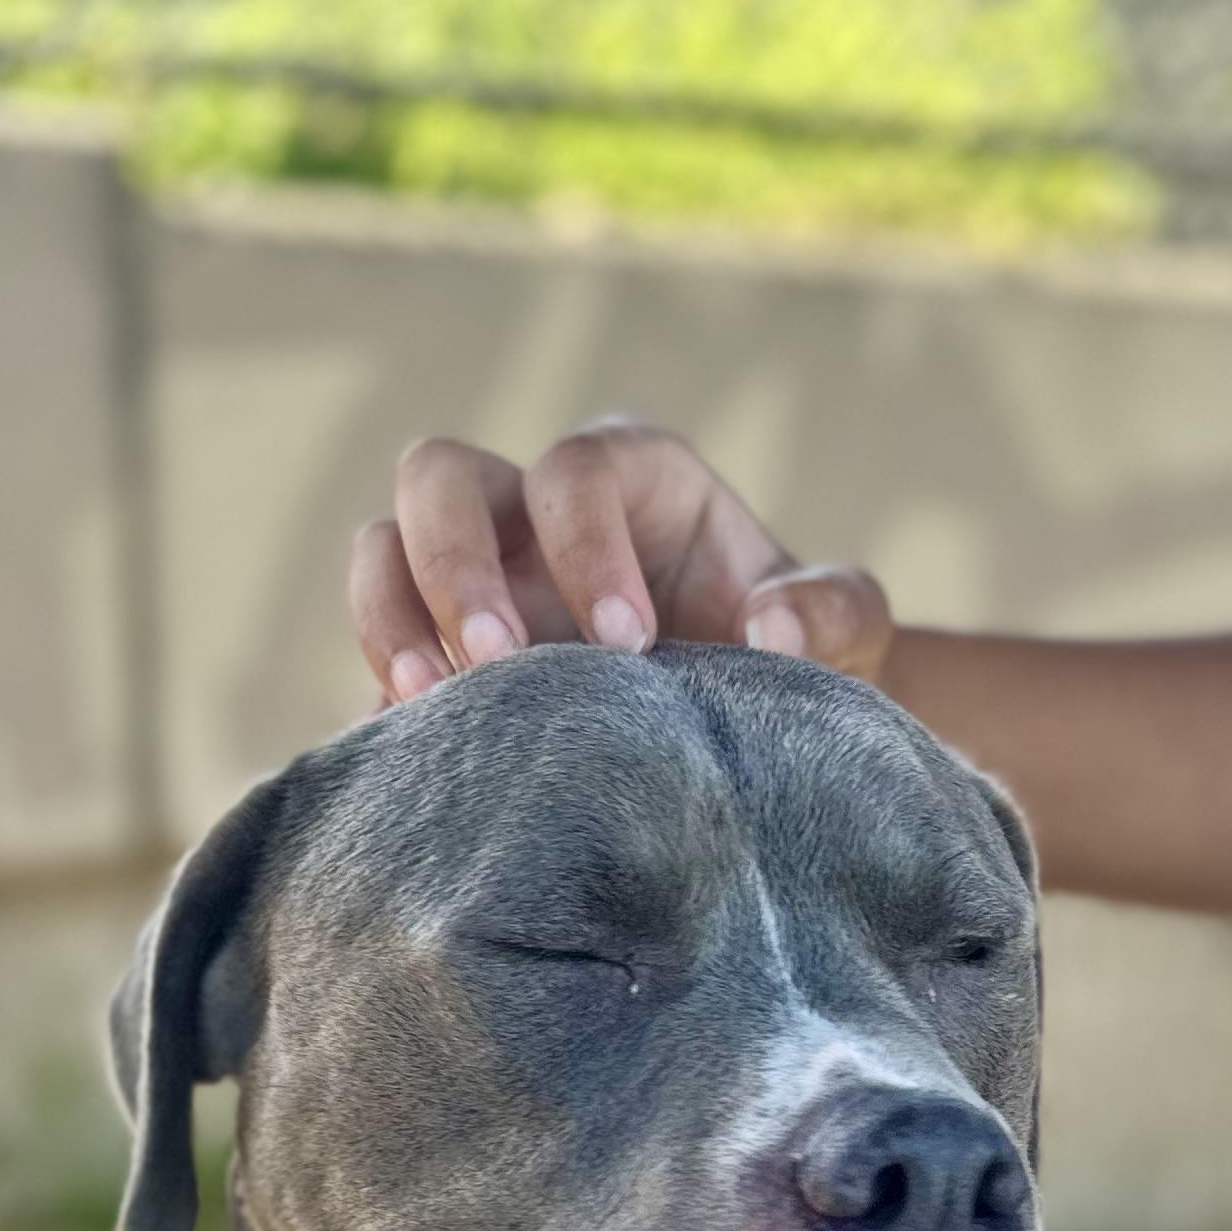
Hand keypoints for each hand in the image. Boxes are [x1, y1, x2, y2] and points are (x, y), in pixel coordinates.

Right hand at [350, 416, 894, 701]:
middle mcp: (531, 511)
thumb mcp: (848, 627)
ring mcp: (474, 580)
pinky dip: (384, 703)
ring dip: (393, 618)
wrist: (759, 734)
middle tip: (502, 663)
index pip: (574, 468)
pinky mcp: (443, 657)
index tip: (630, 643)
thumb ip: (834, 611)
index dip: (586, 542)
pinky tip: (411, 761)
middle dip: (457, 563)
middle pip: (441, 477)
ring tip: (431, 703)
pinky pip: (383, 658)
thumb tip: (771, 630)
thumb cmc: (801, 659)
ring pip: (383, 548)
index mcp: (629, 476)